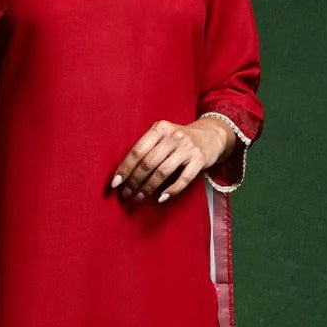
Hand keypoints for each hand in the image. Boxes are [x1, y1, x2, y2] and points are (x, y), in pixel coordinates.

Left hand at [110, 116, 234, 203]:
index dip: (125, 168)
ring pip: (162, 172)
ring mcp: (187, 148)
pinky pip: (183, 179)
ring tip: (138, 198)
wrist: (211, 135)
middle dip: (134, 181)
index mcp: (160, 128)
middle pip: (148, 163)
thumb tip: (125, 173)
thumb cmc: (180, 139)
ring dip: (148, 188)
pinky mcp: (199, 159)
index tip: (115, 183)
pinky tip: (161, 198)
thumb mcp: (164, 135)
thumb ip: (148, 147)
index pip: (137, 150)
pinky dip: (171, 190)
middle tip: (126, 194)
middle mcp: (173, 136)